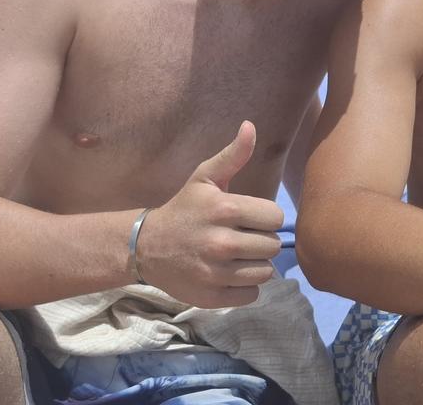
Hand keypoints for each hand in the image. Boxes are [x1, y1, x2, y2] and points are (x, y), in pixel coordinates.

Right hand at [137, 121, 284, 307]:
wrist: (147, 246)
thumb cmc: (184, 209)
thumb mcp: (204, 178)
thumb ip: (233, 155)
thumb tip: (251, 126)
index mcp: (225, 209)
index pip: (276, 217)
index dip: (265, 217)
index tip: (248, 218)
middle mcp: (221, 242)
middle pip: (273, 246)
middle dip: (260, 241)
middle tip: (240, 237)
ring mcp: (216, 273)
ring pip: (266, 272)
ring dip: (255, 264)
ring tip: (236, 256)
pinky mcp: (212, 297)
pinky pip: (252, 294)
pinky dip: (244, 286)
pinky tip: (228, 274)